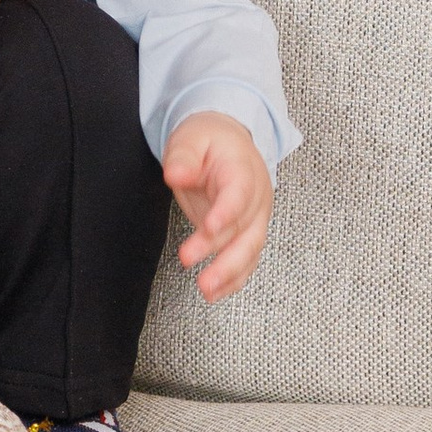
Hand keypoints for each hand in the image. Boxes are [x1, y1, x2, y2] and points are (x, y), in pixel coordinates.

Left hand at [161, 112, 273, 299]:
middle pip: (245, 228)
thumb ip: (184, 157)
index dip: (227, 212)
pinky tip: (215, 293)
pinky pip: (246, 260)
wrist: (228, 143)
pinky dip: (233, 279)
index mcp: (243, 169)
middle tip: (189, 260)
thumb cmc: (209, 141)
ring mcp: (255, 218)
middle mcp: (256, 197)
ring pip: (249, 250)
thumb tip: (175, 174)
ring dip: (229, 272)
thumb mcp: (191, 138)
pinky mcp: (247, 233)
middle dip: (221, 250)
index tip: (209, 228)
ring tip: (206, 289)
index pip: (240, 192)